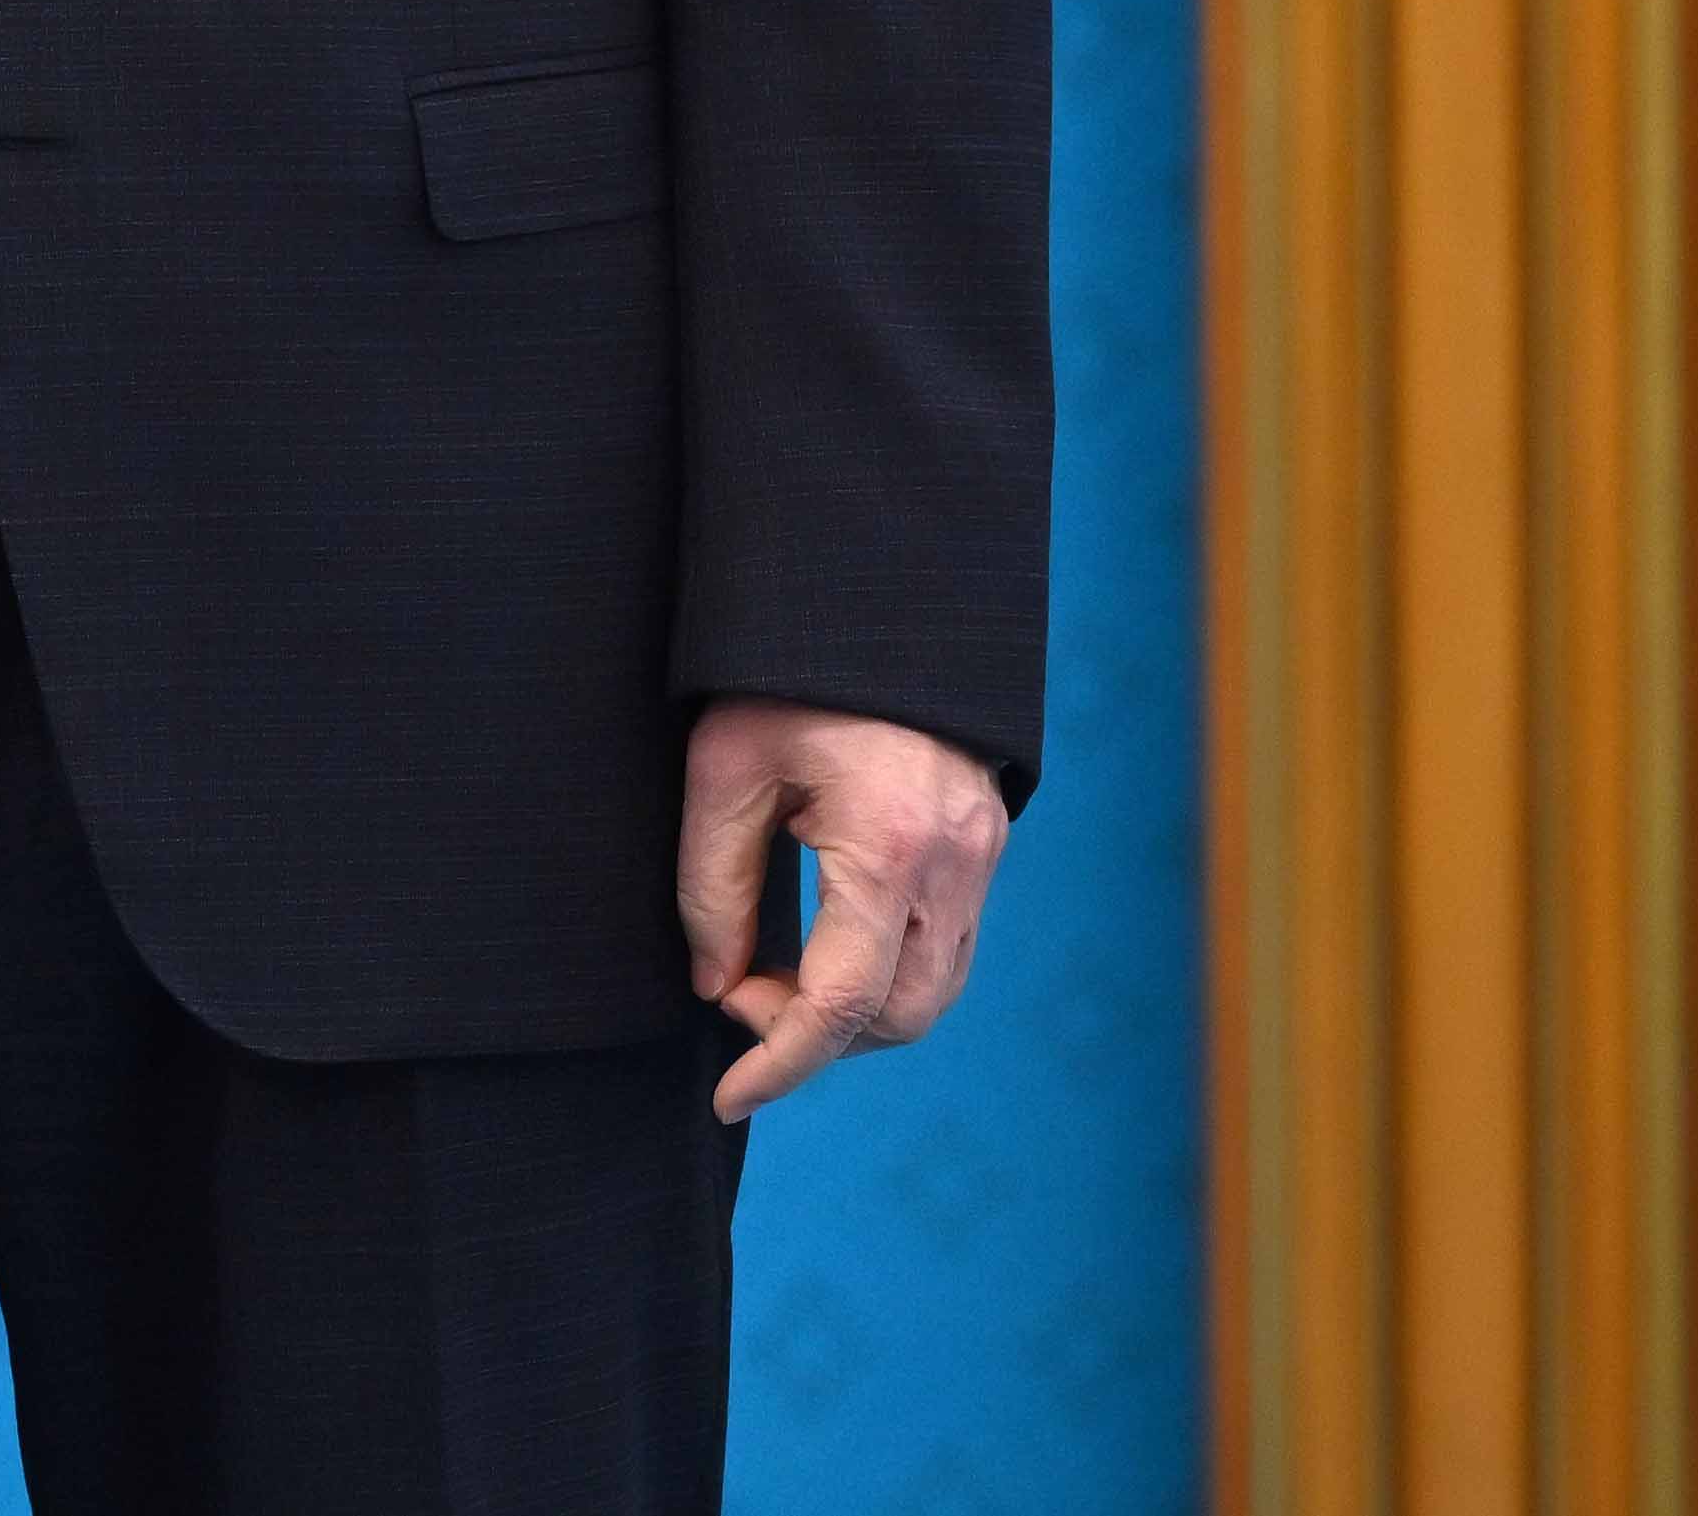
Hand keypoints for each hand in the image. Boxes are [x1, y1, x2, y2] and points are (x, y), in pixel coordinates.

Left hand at [676, 696, 1008, 1119]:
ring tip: (773, 973)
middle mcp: (953, 864)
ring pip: (932, 996)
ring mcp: (981, 859)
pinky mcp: (984, 849)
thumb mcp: (724, 768)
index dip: (781, 1060)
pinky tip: (824, 950)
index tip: (730, 1093)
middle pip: (898, 1016)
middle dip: (816, 1035)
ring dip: (855, 1014)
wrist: (875, 605)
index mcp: (891, 845)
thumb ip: (713, 885)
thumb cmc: (785, 676)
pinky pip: (946, 955)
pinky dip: (886, 978)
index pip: (842, 1001)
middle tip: (738, 989)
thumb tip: (716, 985)